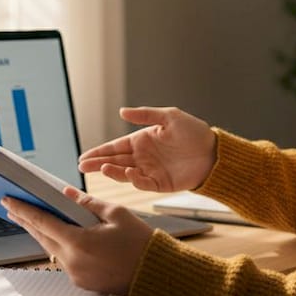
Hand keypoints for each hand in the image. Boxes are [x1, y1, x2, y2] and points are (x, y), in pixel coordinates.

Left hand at [2, 188, 153, 295]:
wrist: (154, 274)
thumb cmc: (140, 242)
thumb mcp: (116, 214)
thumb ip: (88, 203)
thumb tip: (68, 193)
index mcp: (79, 242)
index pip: (43, 222)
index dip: (23, 210)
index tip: (9, 201)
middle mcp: (72, 261)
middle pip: (42, 238)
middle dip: (26, 221)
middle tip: (12, 208)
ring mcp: (76, 275)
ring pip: (52, 250)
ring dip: (42, 235)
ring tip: (31, 220)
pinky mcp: (82, 283)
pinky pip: (64, 261)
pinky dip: (59, 247)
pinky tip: (57, 237)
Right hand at [78, 107, 216, 191]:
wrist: (214, 153)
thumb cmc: (194, 132)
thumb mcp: (169, 117)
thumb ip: (145, 115)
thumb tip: (121, 112)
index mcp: (141, 141)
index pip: (115, 147)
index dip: (99, 151)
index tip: (84, 156)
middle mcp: (142, 157)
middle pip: (114, 160)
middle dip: (97, 163)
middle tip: (82, 165)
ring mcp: (149, 171)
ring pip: (124, 173)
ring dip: (112, 171)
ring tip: (102, 168)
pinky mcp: (159, 183)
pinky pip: (142, 182)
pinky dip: (133, 179)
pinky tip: (128, 172)